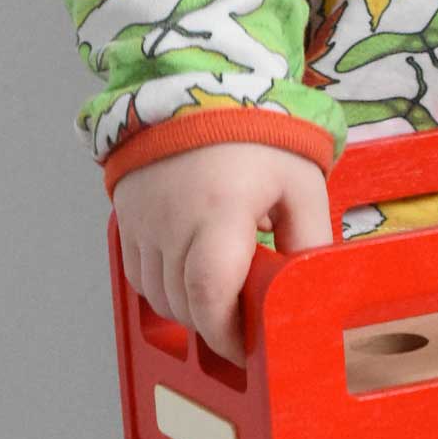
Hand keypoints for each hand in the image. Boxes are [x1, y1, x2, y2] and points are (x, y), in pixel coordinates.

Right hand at [111, 142, 331, 363]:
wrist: (195, 88)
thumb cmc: (255, 135)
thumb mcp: (301, 186)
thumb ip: (309, 242)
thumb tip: (311, 292)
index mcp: (219, 211)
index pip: (210, 294)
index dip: (226, 335)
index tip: (247, 350)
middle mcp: (171, 220)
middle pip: (184, 304)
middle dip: (214, 327)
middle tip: (243, 327)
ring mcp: (142, 221)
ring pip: (159, 297)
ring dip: (189, 311)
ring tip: (221, 299)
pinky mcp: (126, 218)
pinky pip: (139, 277)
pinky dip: (164, 290)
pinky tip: (192, 279)